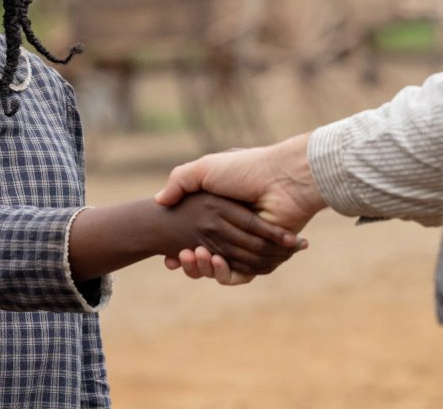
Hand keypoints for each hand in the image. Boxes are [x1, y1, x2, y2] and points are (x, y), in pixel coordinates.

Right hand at [155, 132, 327, 283]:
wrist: (283, 178)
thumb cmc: (246, 169)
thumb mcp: (205, 167)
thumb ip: (180, 180)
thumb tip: (159, 200)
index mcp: (223, 213)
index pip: (196, 238)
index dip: (179, 249)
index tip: (167, 256)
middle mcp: (235, 231)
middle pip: (206, 257)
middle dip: (188, 262)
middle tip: (174, 258)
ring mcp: (249, 245)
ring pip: (219, 269)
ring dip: (201, 268)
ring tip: (192, 256)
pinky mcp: (263, 257)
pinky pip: (240, 275)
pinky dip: (223, 274)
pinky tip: (212, 260)